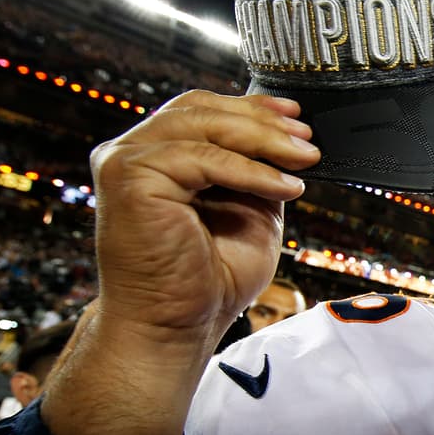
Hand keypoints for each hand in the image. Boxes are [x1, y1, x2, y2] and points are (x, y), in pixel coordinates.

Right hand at [90, 90, 317, 341]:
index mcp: (155, 157)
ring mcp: (125, 162)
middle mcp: (132, 153)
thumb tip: (292, 139)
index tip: (296, 118)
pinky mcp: (130, 178)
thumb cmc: (208, 280)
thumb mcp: (250, 210)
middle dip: (262, 121)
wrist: (177, 327)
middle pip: (201, 110)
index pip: (201, 110)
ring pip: (203, 126)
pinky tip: (284, 186)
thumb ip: (257, 170)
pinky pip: (204, 158)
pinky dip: (251, 171)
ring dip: (263, 140)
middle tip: (307, 138)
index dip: (250, 108)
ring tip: (304, 160)